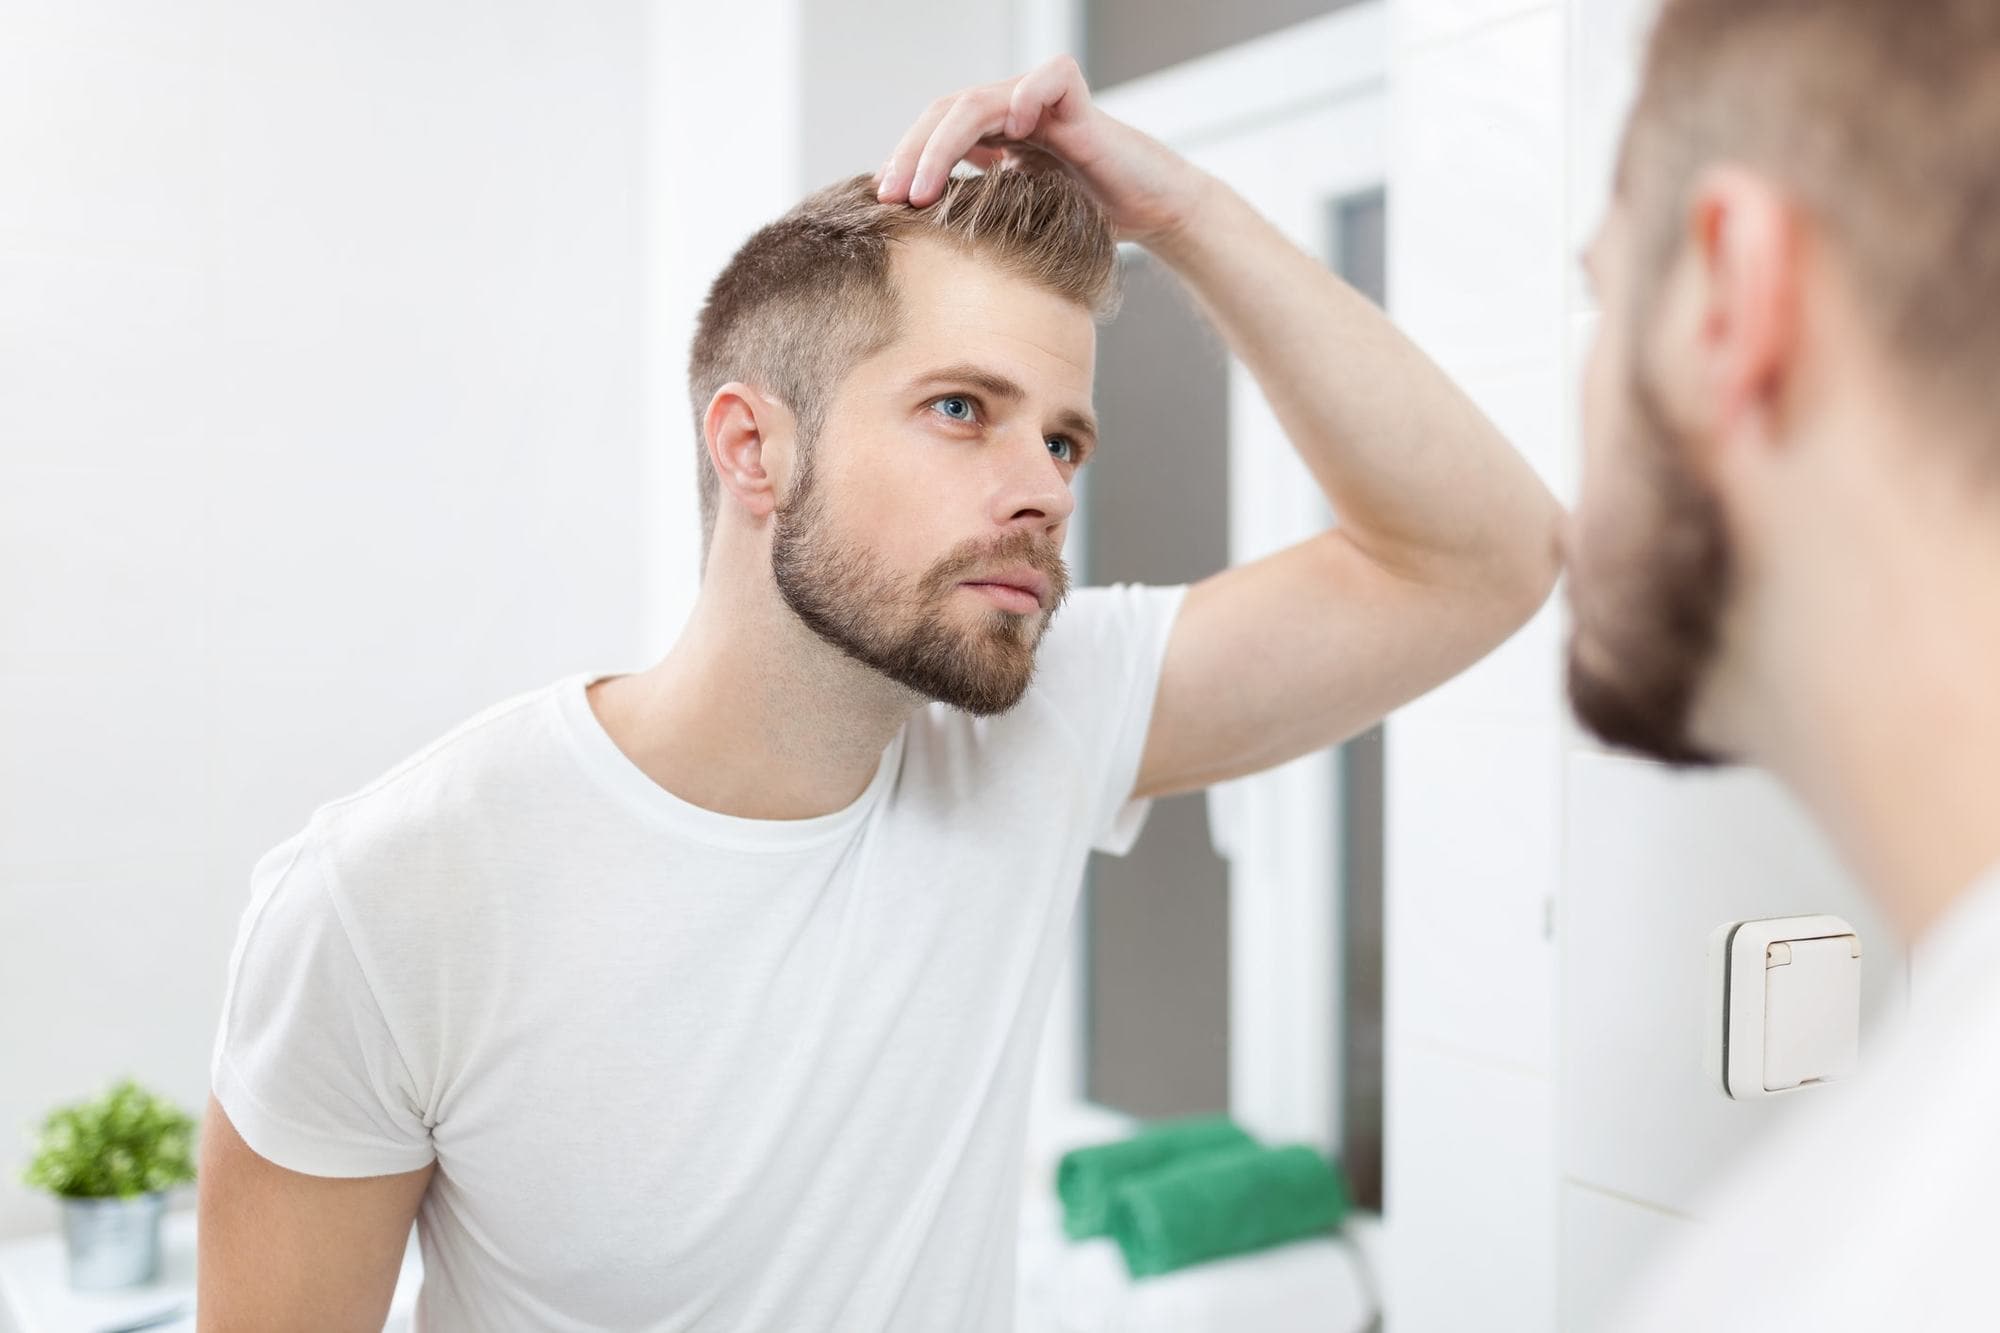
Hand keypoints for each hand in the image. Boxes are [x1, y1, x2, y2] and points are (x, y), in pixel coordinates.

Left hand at [874, 55, 1211, 247]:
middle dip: (912, 154)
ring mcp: (1043, 104)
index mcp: (993, 134)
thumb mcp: (1018, 221)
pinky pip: (1051, 79)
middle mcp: (1012, 112)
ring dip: (943, 145)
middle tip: (891, 197)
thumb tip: (919, 246)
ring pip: (979, 101)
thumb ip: (977, 216)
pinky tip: (1015, 133)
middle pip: (946, 111)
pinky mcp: (1080, 103)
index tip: (883, 201)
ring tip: (925, 190)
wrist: (1151, 210)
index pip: (934, 129)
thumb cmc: (1088, 218)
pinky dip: (1030, 96)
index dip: (906, 159)